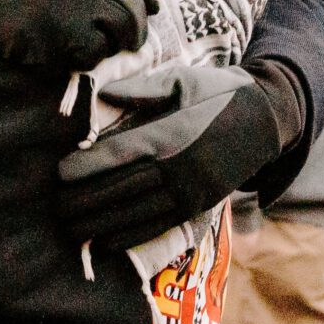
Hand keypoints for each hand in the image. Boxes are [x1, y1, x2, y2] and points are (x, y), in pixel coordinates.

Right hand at [0, 0, 149, 69]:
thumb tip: (155, 6)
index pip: (133, 1)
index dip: (138, 19)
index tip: (133, 32)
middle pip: (125, 28)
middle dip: (124, 39)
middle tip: (113, 44)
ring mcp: (66, 24)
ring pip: (101, 50)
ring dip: (94, 51)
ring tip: (72, 43)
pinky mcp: (48, 49)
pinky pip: (73, 64)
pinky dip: (70, 61)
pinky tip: (53, 51)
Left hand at [57, 64, 291, 248]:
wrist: (268, 120)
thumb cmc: (219, 93)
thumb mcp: (183, 80)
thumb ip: (142, 89)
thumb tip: (102, 92)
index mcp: (171, 133)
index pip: (120, 154)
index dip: (88, 166)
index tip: (60, 174)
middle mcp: (179, 167)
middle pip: (123, 188)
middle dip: (86, 201)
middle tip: (56, 208)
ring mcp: (190, 190)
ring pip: (138, 212)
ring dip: (102, 224)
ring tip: (72, 230)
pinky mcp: (199, 205)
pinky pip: (159, 226)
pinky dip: (130, 237)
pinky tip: (105, 243)